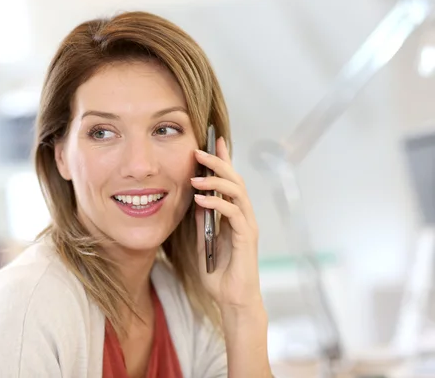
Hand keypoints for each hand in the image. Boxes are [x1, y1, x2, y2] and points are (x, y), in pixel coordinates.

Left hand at [191, 137, 262, 310]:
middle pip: (235, 180)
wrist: (231, 299)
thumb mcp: (203, 241)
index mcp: (234, 215)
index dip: (223, 160)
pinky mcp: (246, 237)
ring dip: (216, 180)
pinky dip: (217, 203)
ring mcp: (247, 225)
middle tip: (199, 150)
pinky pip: (233, 213)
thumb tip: (195, 199)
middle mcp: (243, 216)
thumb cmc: (219, 274)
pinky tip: (201, 199)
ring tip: (195, 176)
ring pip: (237, 192)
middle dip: (218, 162)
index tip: (213, 141)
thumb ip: (202, 221)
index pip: (230, 181)